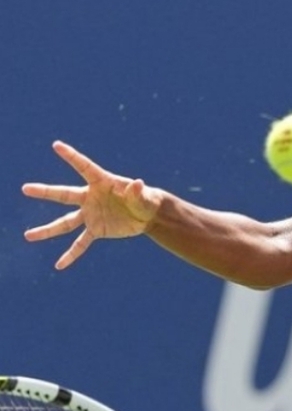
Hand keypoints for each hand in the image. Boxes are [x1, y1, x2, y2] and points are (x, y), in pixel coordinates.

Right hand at [22, 141, 162, 268]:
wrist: (147, 215)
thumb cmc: (145, 200)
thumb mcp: (144, 196)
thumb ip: (137, 192)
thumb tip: (137, 184)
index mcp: (102, 182)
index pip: (84, 167)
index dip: (72, 156)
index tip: (57, 145)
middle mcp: (90, 198)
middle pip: (64, 195)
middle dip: (45, 192)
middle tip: (25, 189)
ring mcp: (90, 214)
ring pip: (65, 223)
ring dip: (47, 231)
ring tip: (28, 236)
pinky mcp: (96, 229)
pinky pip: (81, 243)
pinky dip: (71, 254)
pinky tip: (59, 265)